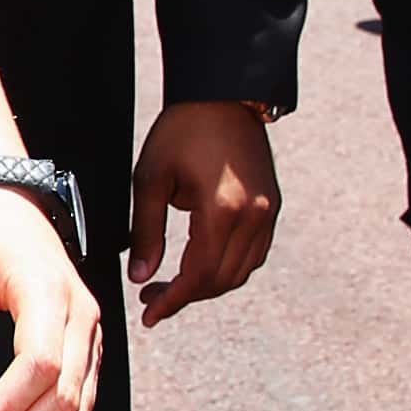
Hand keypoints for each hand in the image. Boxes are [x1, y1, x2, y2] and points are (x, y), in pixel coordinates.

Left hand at [128, 100, 279, 324]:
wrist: (223, 95)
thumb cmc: (183, 130)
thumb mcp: (151, 179)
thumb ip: (146, 231)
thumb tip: (140, 276)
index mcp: (223, 211)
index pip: (199, 275)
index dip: (173, 301)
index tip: (149, 314)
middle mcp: (254, 217)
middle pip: (222, 280)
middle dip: (187, 296)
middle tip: (153, 299)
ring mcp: (267, 213)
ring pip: (241, 271)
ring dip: (208, 285)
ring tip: (172, 285)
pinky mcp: (271, 207)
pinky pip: (253, 254)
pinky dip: (227, 267)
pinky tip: (200, 265)